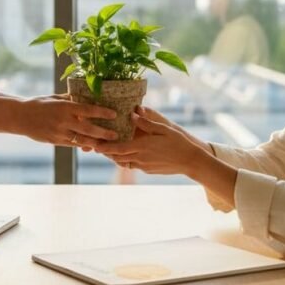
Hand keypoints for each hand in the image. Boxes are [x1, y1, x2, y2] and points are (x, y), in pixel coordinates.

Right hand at [17, 95, 117, 147]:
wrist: (20, 117)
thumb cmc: (40, 104)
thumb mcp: (56, 98)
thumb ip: (71, 100)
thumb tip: (87, 97)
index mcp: (65, 107)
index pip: (88, 110)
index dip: (103, 112)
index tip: (115, 114)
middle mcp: (64, 121)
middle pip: (89, 129)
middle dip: (104, 133)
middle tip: (116, 135)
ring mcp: (59, 133)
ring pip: (82, 140)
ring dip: (96, 143)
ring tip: (107, 144)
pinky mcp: (55, 141)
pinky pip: (73, 145)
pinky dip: (83, 146)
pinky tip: (92, 146)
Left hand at [93, 110, 208, 175]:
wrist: (190, 161)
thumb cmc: (178, 142)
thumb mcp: (164, 129)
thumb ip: (147, 123)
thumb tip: (133, 114)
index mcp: (142, 147)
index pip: (118, 148)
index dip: (105, 148)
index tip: (95, 145)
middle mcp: (140, 158)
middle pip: (117, 157)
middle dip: (106, 152)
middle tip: (96, 146)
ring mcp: (144, 166)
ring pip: (124, 162)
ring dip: (115, 157)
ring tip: (108, 150)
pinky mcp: (148, 171)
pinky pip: (133, 165)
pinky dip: (126, 160)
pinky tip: (126, 154)